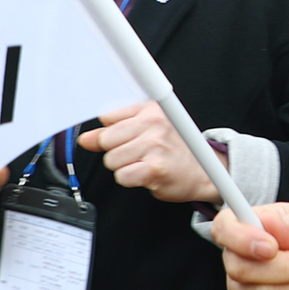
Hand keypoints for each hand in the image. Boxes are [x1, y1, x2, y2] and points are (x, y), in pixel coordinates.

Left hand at [78, 101, 220, 204]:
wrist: (203, 173)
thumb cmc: (175, 152)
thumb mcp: (146, 133)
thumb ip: (113, 132)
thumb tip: (85, 139)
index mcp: (151, 110)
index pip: (108, 116)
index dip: (112, 132)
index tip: (126, 138)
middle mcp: (154, 124)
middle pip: (106, 139)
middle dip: (115, 151)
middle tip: (137, 154)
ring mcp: (155, 146)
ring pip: (112, 160)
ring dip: (123, 167)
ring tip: (143, 164)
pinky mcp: (154, 168)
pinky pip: (122, 176)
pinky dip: (130, 179)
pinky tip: (145, 175)